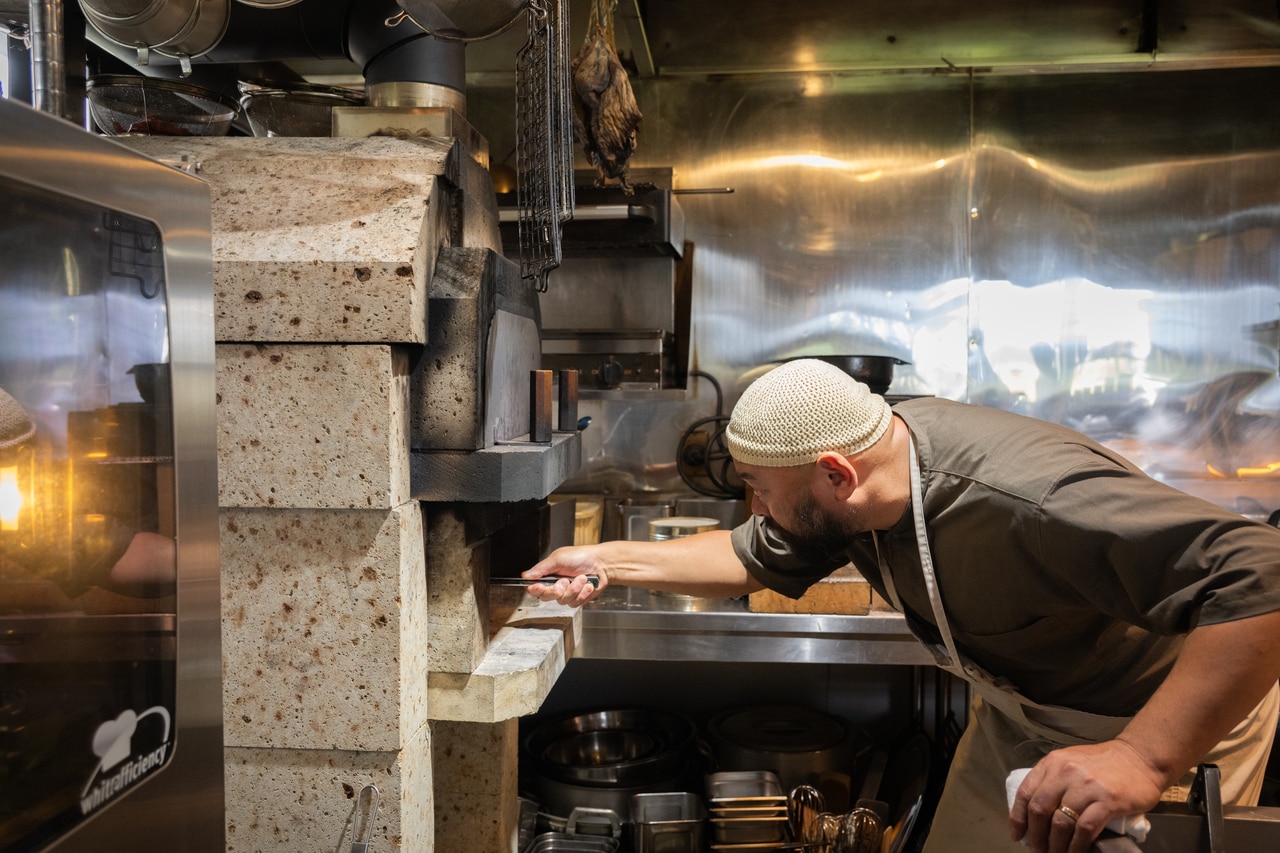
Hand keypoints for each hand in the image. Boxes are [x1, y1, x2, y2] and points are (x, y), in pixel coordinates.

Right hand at [523, 545, 608, 606]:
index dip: (534, 589)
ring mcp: (566, 593)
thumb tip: (526, 575)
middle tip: (564, 581)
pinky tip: (587, 585)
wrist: (601, 563)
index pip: (534, 586)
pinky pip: (574, 603)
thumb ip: (542, 568)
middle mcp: (555, 585)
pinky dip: (582, 594)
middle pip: (546, 597)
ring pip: (562, 601)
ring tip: (582, 578)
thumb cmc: (581, 557)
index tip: (537, 587)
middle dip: (556, 590)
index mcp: (548, 574)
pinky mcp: (577, 598)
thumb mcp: (558, 558)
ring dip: (574, 589)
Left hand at [1008, 739, 1164, 852]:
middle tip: (1038, 851)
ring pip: (1061, 823)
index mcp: (1053, 763)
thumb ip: (1054, 781)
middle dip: (1036, 836)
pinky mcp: (1108, 800)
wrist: (1141, 757)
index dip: (1018, 818)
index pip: (1026, 792)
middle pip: (1040, 810)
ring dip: (1055, 845)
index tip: (1018, 835)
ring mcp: (1086, 786)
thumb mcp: (1071, 762)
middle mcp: (1066, 772)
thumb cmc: (1105, 763)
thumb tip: (1037, 815)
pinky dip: (1076, 846)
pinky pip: (1085, 829)